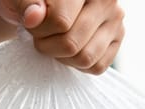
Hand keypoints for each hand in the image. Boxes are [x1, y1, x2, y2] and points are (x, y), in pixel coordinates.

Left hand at [0, 0, 124, 73]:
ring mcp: (115, 18)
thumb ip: (26, 4)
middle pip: (71, 44)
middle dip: (47, 46)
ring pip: (85, 58)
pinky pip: (97, 66)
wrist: (44, 4)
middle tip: (41, 35)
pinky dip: (78, 63)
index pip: (60, 22)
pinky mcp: (118, 37)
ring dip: (62, 57)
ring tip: (54, 40)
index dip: (38, 30)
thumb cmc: (32, 0)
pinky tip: (68, 48)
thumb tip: (34, 17)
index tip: (30, 23)